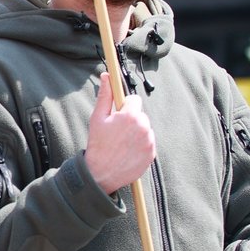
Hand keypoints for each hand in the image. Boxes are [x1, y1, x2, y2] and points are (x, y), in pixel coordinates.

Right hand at [85, 72, 155, 193]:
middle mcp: (143, 126)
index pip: (134, 99)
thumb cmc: (98, 144)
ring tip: (121, 143)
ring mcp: (149, 141)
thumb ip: (105, 95)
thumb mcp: (97, 118)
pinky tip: (127, 151)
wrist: (101, 174)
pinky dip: (140, 144)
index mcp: (130, 115)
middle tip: (117, 132)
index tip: (117, 114)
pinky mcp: (152, 153)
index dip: (124, 106)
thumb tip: (107, 76)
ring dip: (136, 132)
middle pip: (140, 114)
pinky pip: (148, 141)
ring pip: (145, 128)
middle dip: (130, 119)